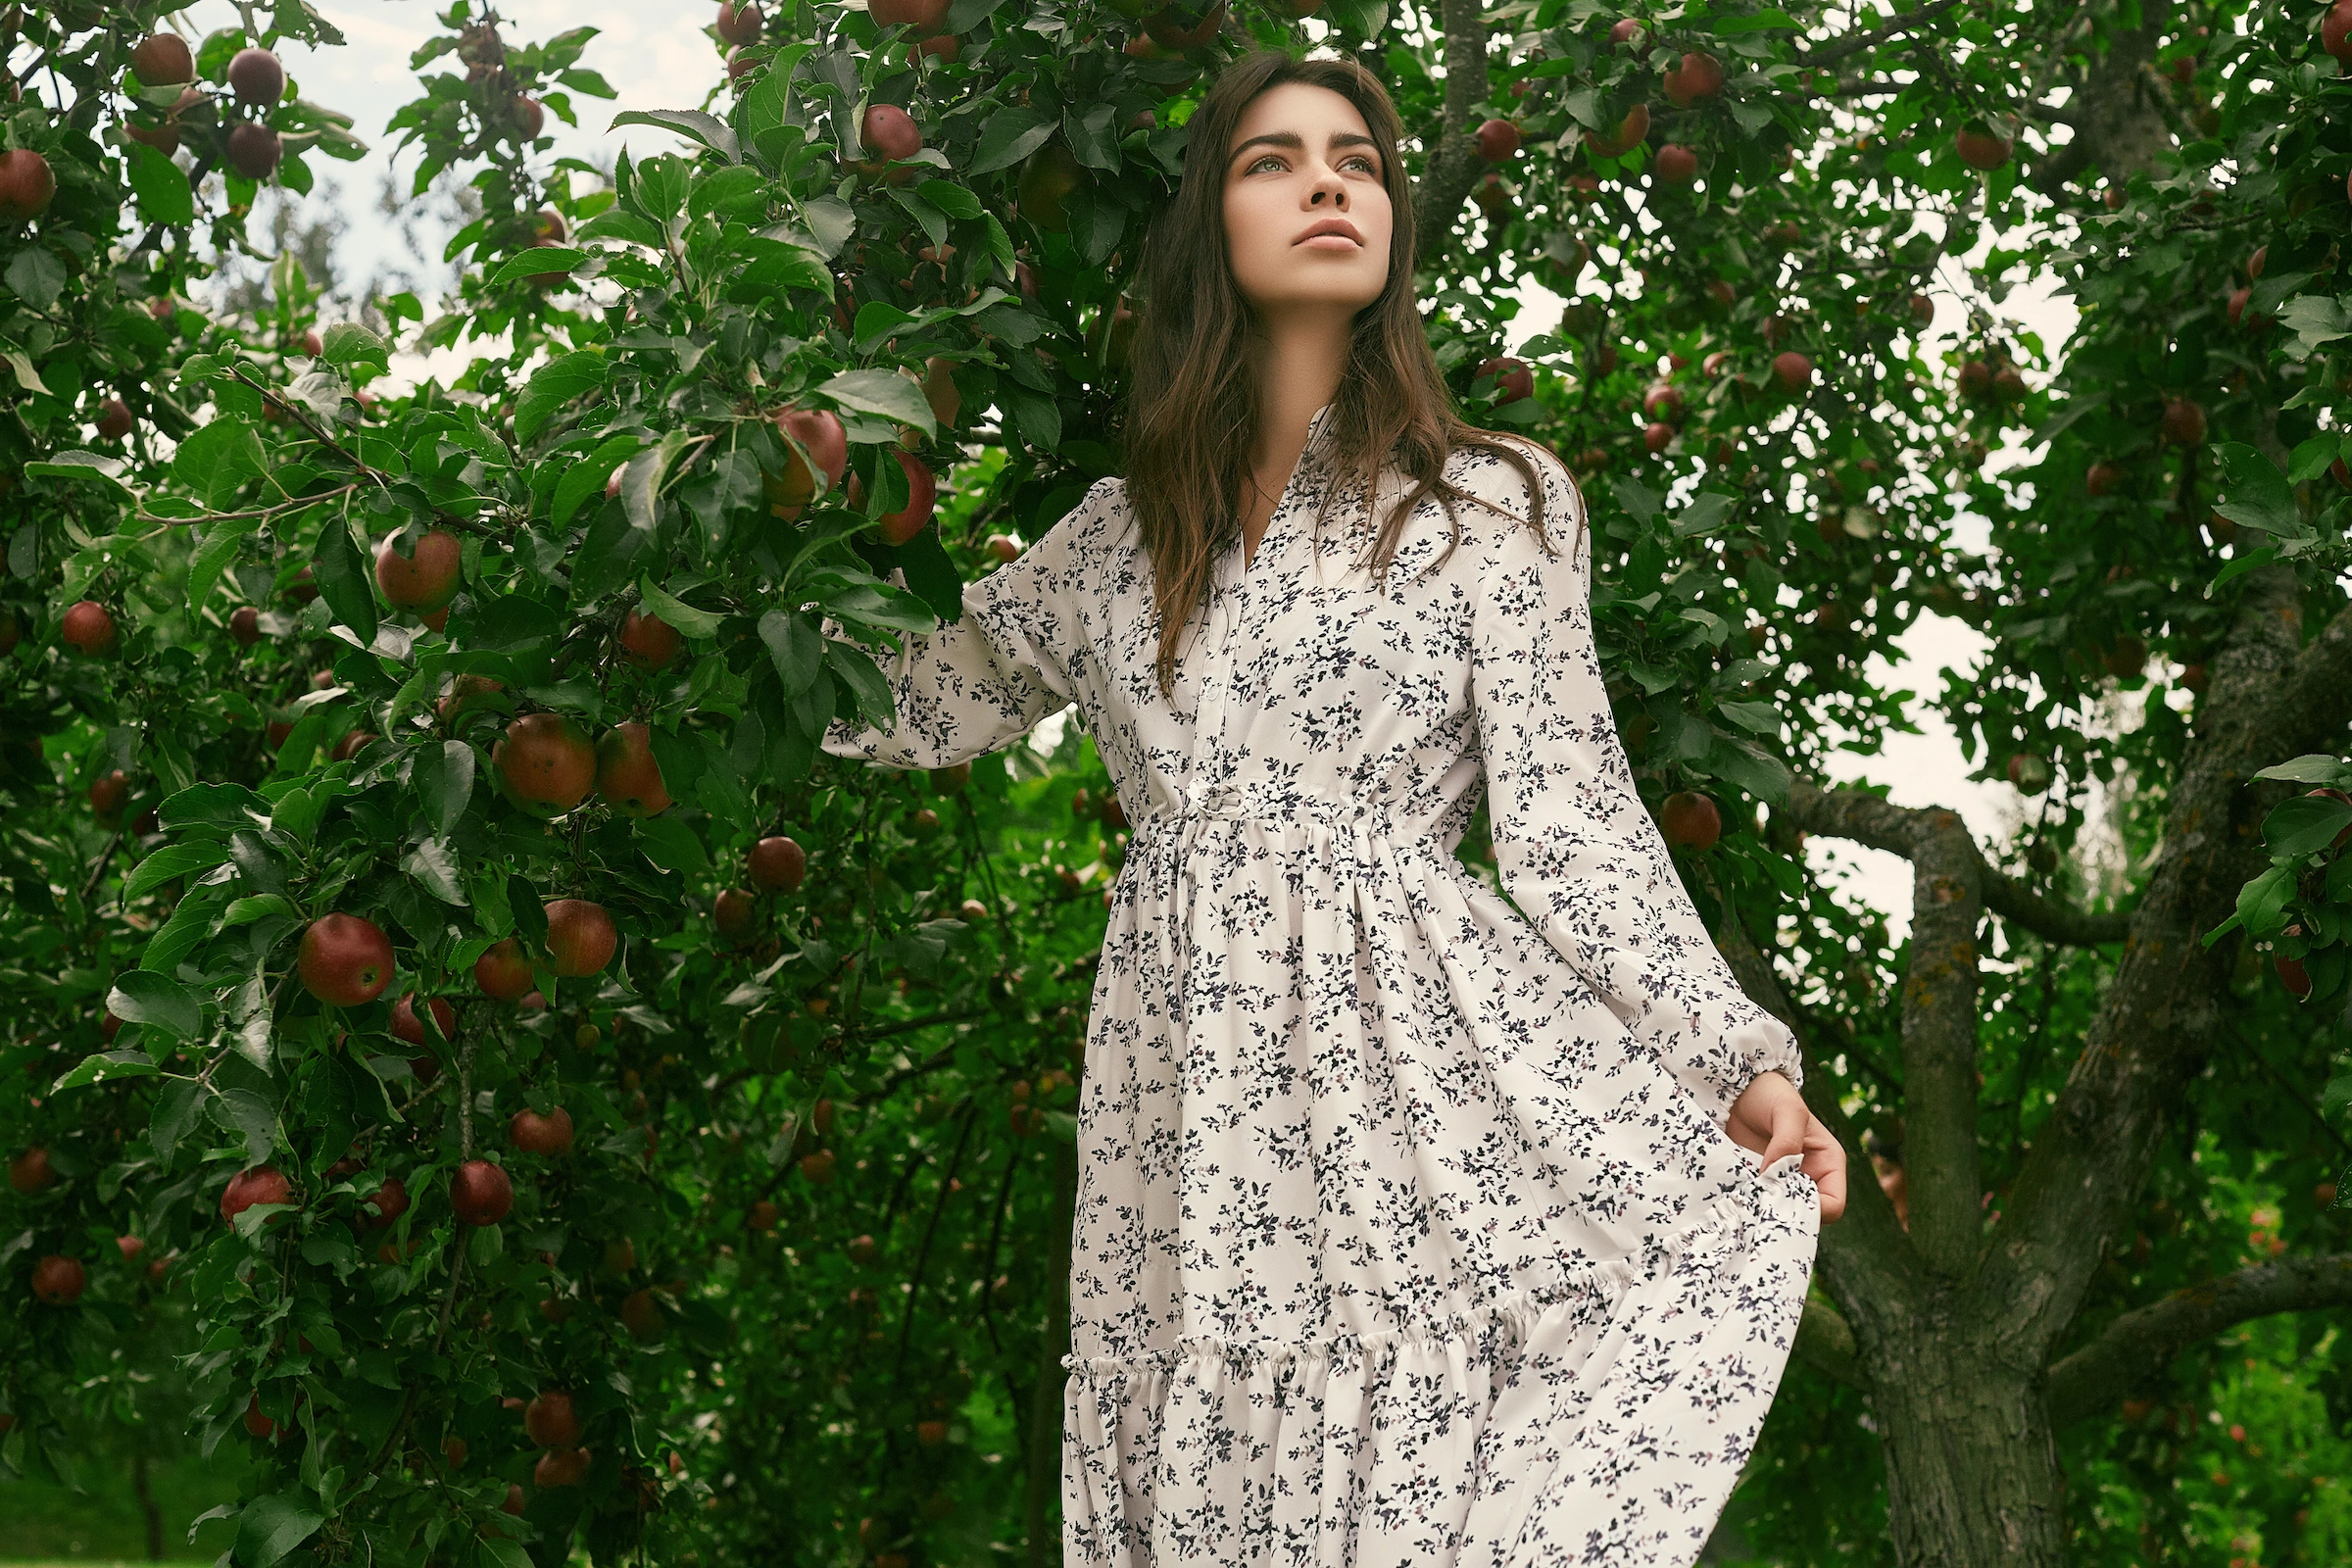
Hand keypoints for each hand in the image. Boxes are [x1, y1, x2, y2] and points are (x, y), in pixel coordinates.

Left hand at [1725, 1069, 1847, 1223]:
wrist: (1736, 1090)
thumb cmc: (1771, 1094)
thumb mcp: (1787, 1110)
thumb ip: (1787, 1141)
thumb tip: (1773, 1175)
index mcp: (1827, 1164)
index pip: (1833, 1203)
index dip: (1815, 1210)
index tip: (1784, 1201)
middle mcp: (1808, 1178)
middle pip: (1805, 1215)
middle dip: (1785, 1214)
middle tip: (1759, 1204)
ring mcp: (1781, 1183)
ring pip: (1779, 1213)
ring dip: (1763, 1210)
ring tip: (1745, 1200)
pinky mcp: (1757, 1183)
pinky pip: (1756, 1203)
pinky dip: (1747, 1204)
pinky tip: (1734, 1196)